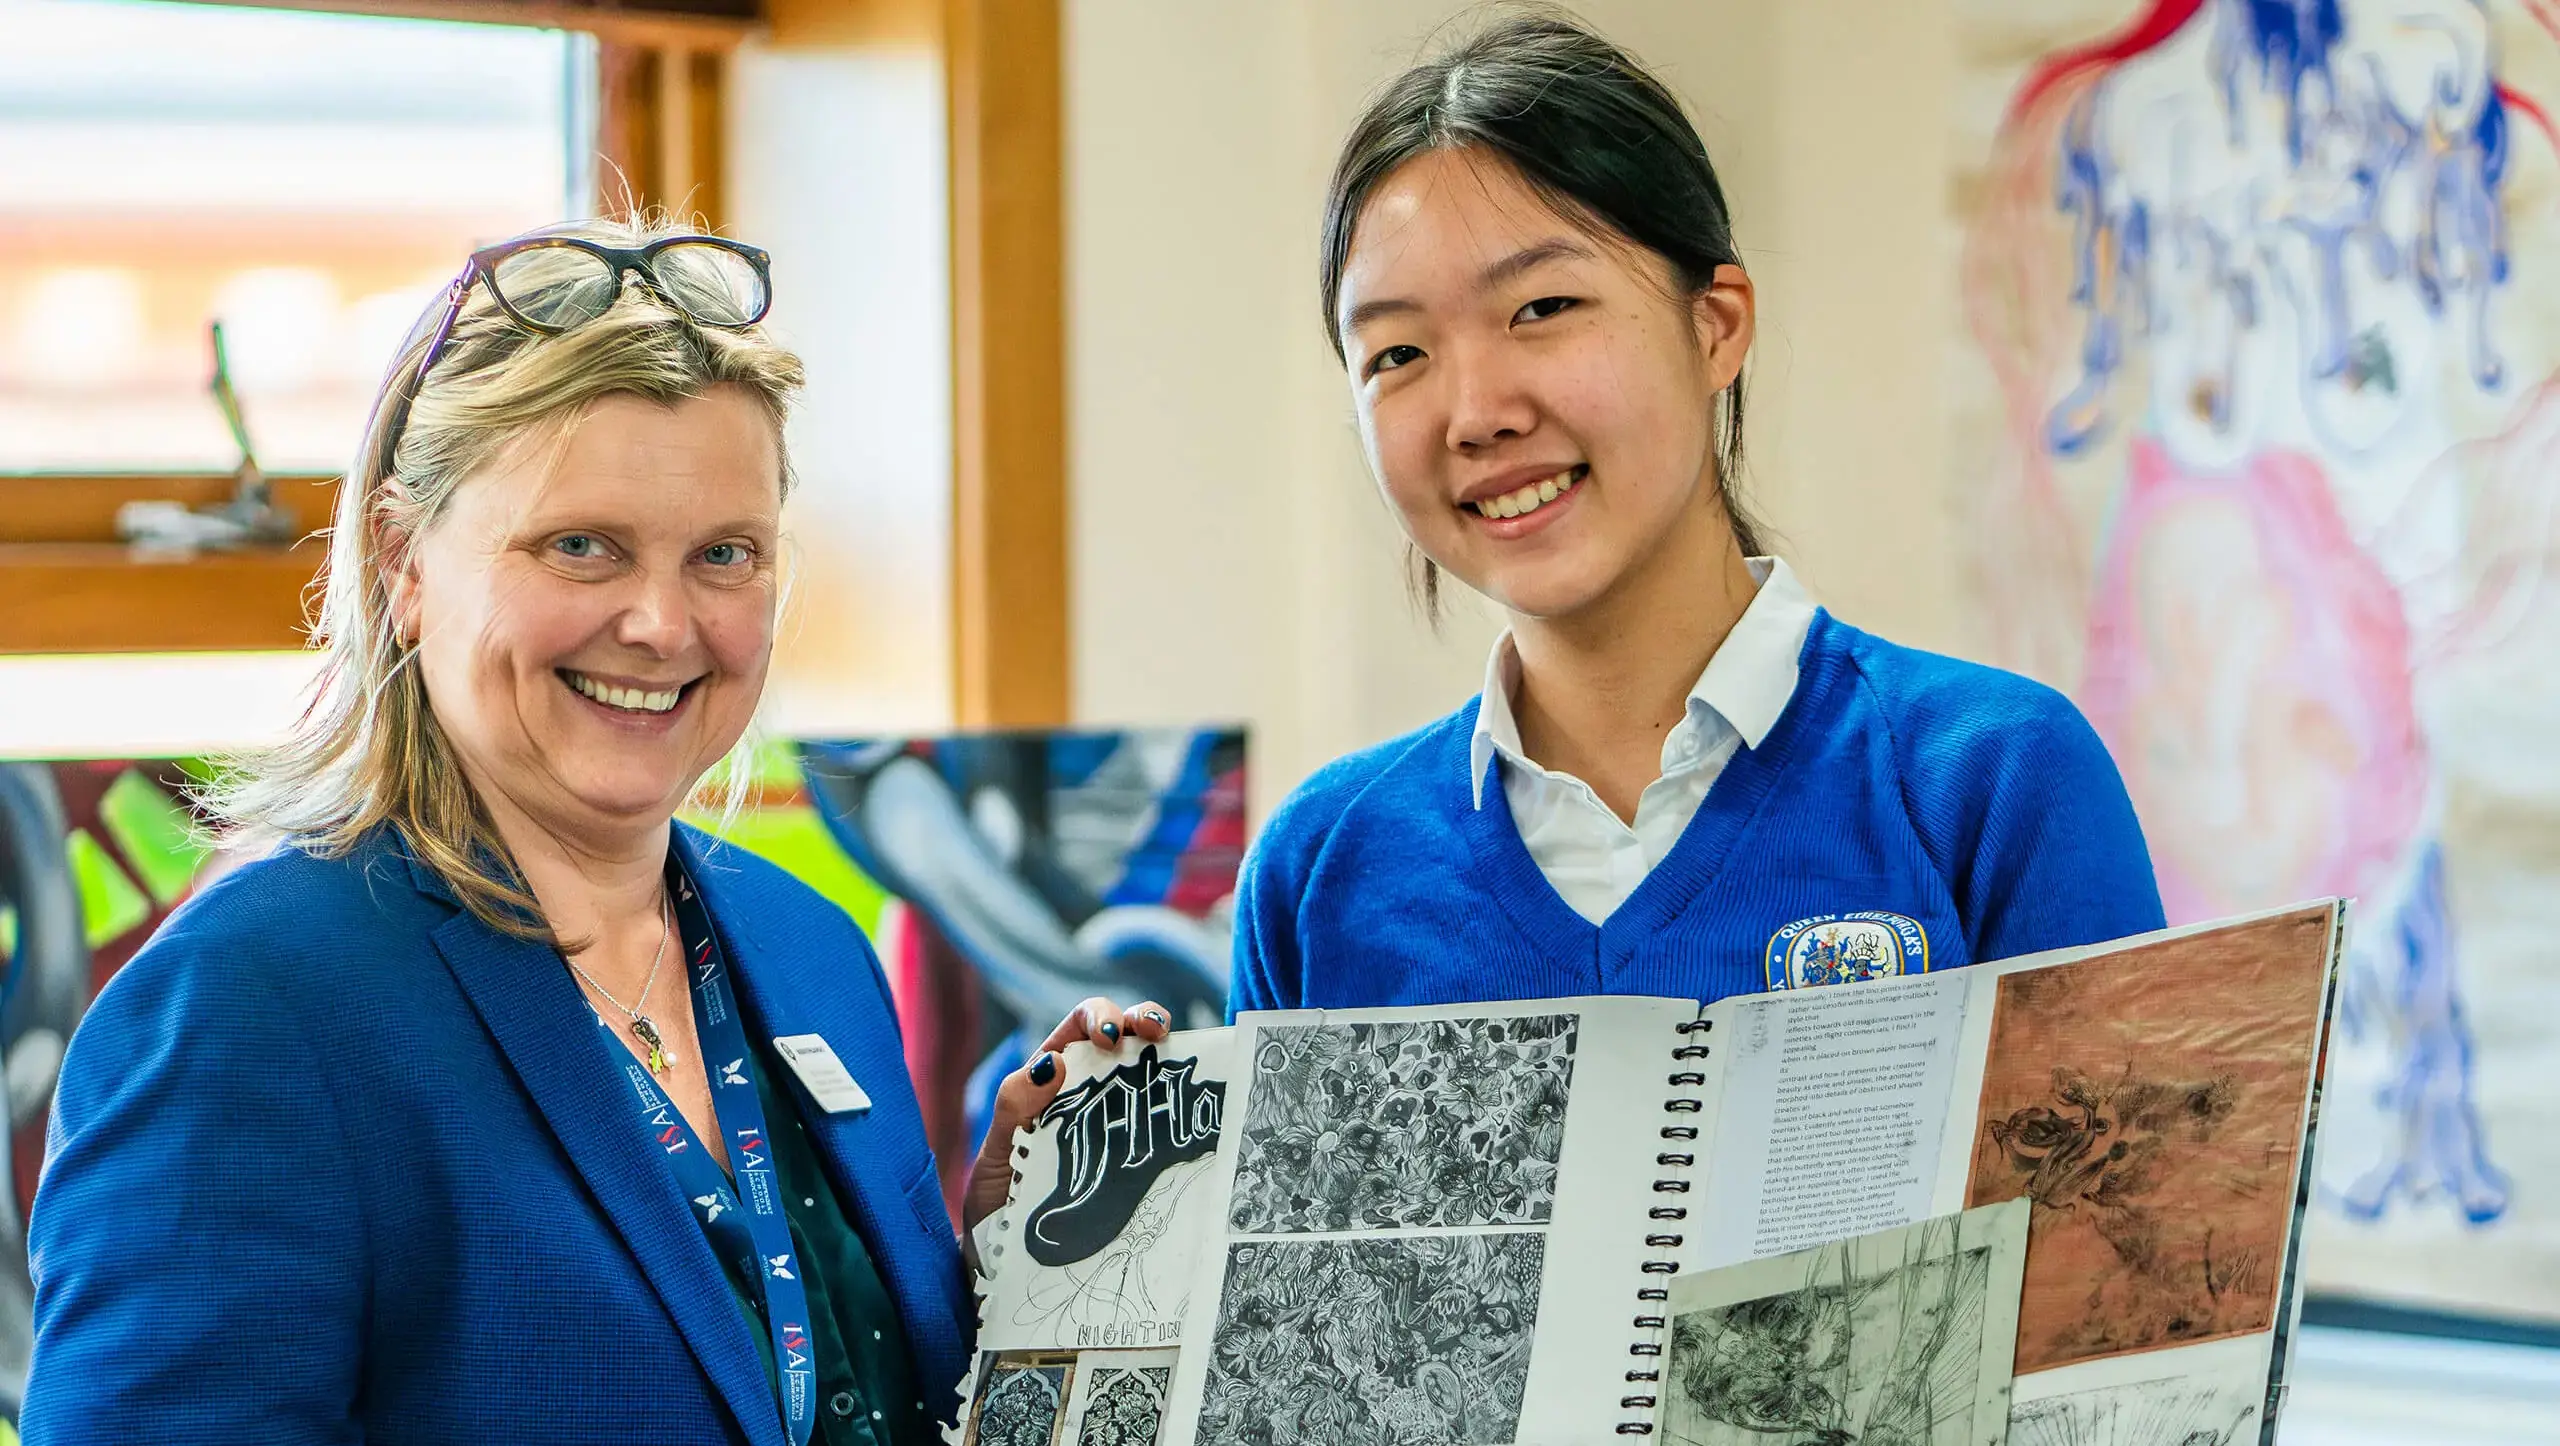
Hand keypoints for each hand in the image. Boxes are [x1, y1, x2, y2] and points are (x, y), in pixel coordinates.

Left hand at [963, 996, 1171, 1233]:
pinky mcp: (1136, 1161)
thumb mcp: (998, 1152)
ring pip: (1152, 1077)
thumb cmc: (997, 1197)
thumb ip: (1013, 1107)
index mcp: (1052, 1078)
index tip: (1110, 1037)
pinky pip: (1162, 1131)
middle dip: (1146, 1021)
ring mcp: (1117, 1124)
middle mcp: (1089, 1093)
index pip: (1080, 1027)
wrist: (1008, 1257)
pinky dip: (1182, 1115)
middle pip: (1126, 1038)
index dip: (1100, 1017)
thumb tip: (1052, 1064)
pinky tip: (1192, 1117)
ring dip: (1173, 1059)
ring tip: (1181, 1060)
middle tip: (1155, 1034)